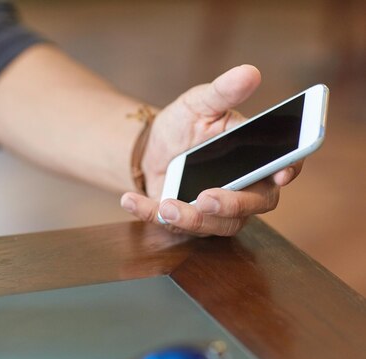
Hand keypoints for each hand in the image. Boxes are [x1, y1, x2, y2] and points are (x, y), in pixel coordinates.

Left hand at [120, 65, 301, 235]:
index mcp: (257, 157)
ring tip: (164, 205)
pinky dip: (149, 213)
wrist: (151, 147)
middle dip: (231, 205)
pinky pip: (173, 226)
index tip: (281, 175)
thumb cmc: (185, 124)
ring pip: (216, 225)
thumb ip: (223, 92)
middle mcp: (244, 188)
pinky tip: (129, 200)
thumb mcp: (199, 104)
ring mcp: (217, 211)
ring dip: (190, 218)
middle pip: (253, 206)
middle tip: (207, 197)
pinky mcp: (187, 222)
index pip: (285, 166)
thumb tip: (250, 72)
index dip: (288, 171)